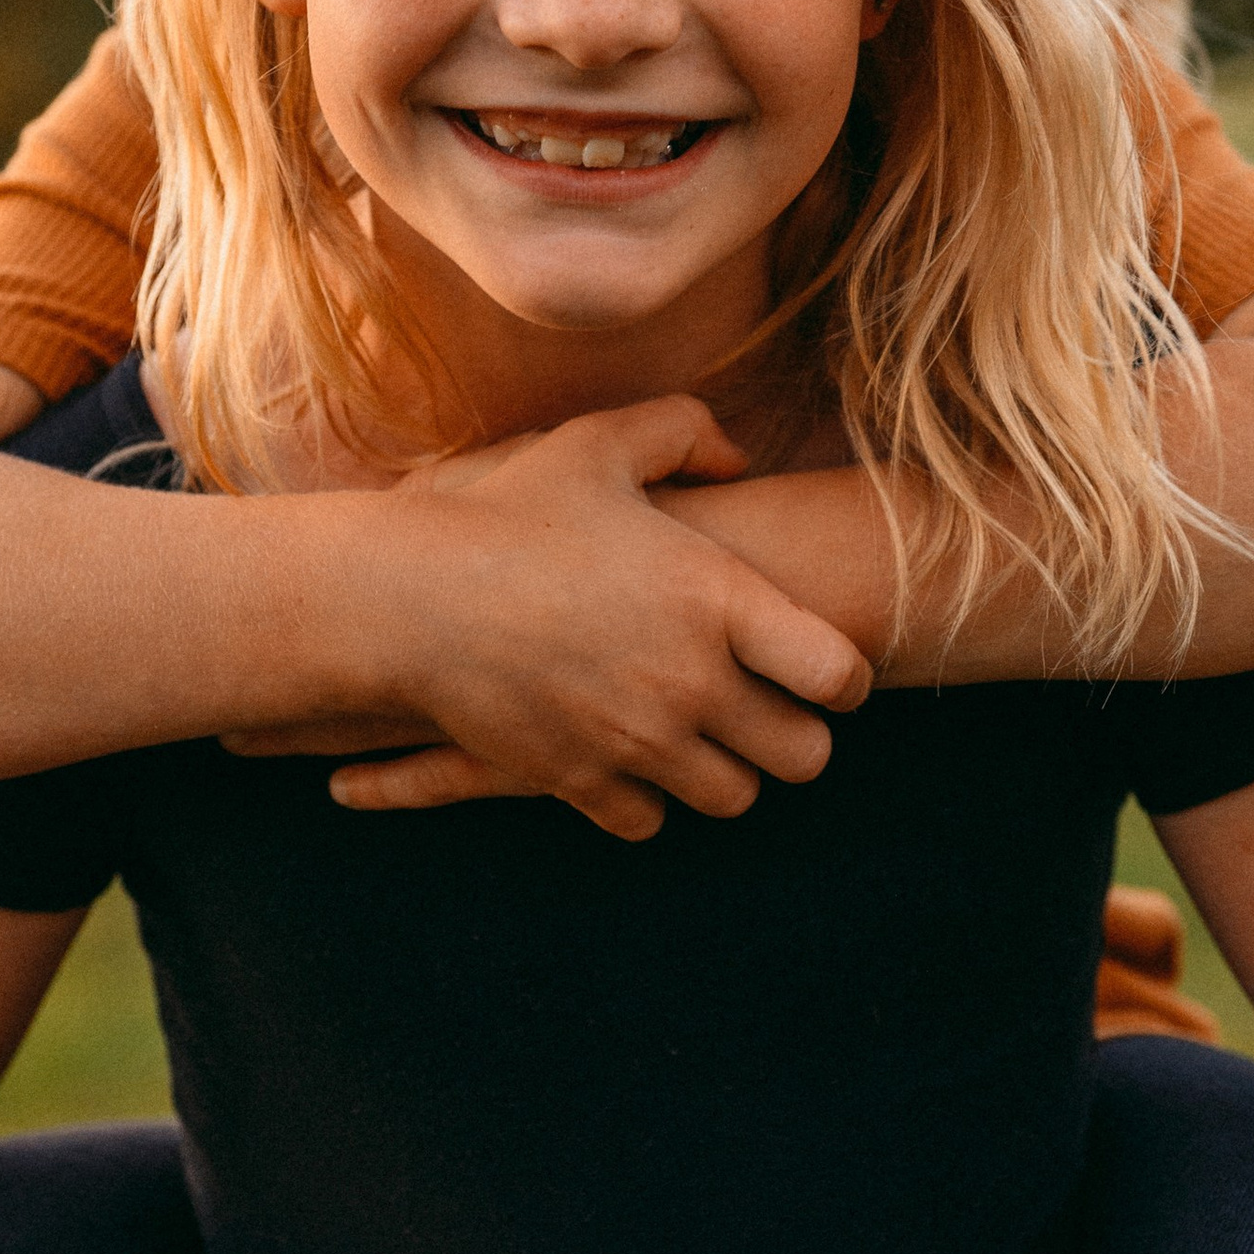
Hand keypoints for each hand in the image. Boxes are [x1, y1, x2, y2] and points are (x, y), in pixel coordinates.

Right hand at [305, 398, 872, 840]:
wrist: (409, 596)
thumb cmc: (511, 511)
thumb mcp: (600, 442)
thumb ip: (685, 430)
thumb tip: (738, 458)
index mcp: (715, 599)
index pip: (839, 676)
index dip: (844, 675)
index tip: (818, 664)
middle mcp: (691, 682)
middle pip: (805, 757)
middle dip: (797, 735)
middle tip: (768, 707)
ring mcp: (636, 741)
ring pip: (735, 800)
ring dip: (727, 770)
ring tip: (701, 733)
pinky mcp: (581, 782)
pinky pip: (652, 823)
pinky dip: (649, 799)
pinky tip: (630, 757)